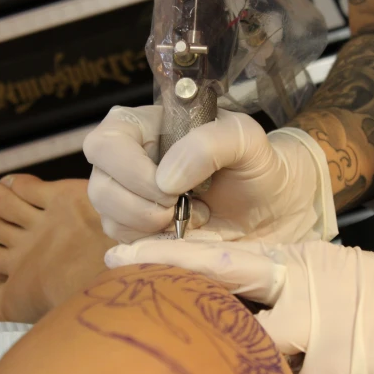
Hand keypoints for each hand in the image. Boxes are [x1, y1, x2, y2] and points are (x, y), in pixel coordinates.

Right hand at [83, 106, 336, 243]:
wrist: (274, 210)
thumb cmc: (256, 165)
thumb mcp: (245, 139)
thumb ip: (208, 144)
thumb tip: (165, 180)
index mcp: (142, 127)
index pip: (105, 143)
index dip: (131, 171)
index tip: (171, 188)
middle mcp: (125, 162)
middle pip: (99, 188)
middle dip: (142, 207)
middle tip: (182, 207)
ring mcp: (127, 200)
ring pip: (109, 221)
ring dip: (152, 228)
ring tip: (193, 218)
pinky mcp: (137, 234)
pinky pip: (126, 246)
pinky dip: (156, 246)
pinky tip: (186, 234)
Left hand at [104, 238, 373, 373]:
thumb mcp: (322, 278)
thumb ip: (276, 290)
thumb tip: (221, 313)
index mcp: (294, 260)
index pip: (222, 254)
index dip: (168, 254)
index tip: (117, 255)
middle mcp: (303, 279)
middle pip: (226, 280)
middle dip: (174, 279)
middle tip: (121, 276)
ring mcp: (325, 316)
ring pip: (263, 348)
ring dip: (268, 363)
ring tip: (304, 356)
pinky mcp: (349, 356)